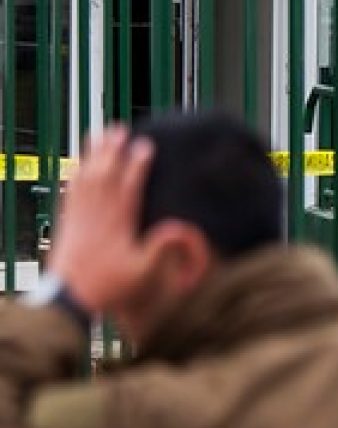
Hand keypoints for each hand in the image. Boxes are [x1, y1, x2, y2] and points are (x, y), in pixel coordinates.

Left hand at [48, 126, 155, 313]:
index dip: (138, 164)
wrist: (69, 298)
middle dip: (114, 150)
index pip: (129, 186)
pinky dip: (76, 172)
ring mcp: (81, 215)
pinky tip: (80, 162)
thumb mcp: (142, 273)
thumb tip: (179, 227)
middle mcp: (98, 214)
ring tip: (102, 135)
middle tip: (122, 129)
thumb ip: (160, 249)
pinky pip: (72, 189)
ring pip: (87, 176)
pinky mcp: (68, 220)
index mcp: (118, 224)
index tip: (146, 145)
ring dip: (95, 154)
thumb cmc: (109, 286)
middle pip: (106, 173)